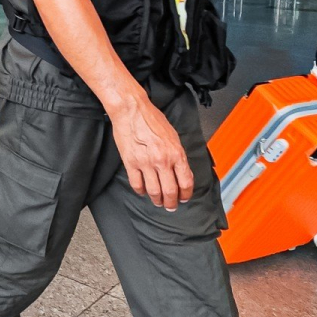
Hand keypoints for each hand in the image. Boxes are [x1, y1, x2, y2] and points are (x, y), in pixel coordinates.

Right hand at [109, 95, 192, 209]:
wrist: (132, 110)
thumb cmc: (152, 119)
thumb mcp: (173, 136)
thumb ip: (178, 155)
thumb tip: (181, 172)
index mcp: (176, 153)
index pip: (186, 182)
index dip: (186, 194)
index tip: (184, 198)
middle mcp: (162, 160)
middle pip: (170, 191)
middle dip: (172, 203)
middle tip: (170, 206)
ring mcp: (145, 163)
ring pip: (154, 192)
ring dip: (157, 200)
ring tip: (157, 201)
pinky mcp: (131, 163)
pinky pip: (137, 185)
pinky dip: (141, 191)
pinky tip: (143, 190)